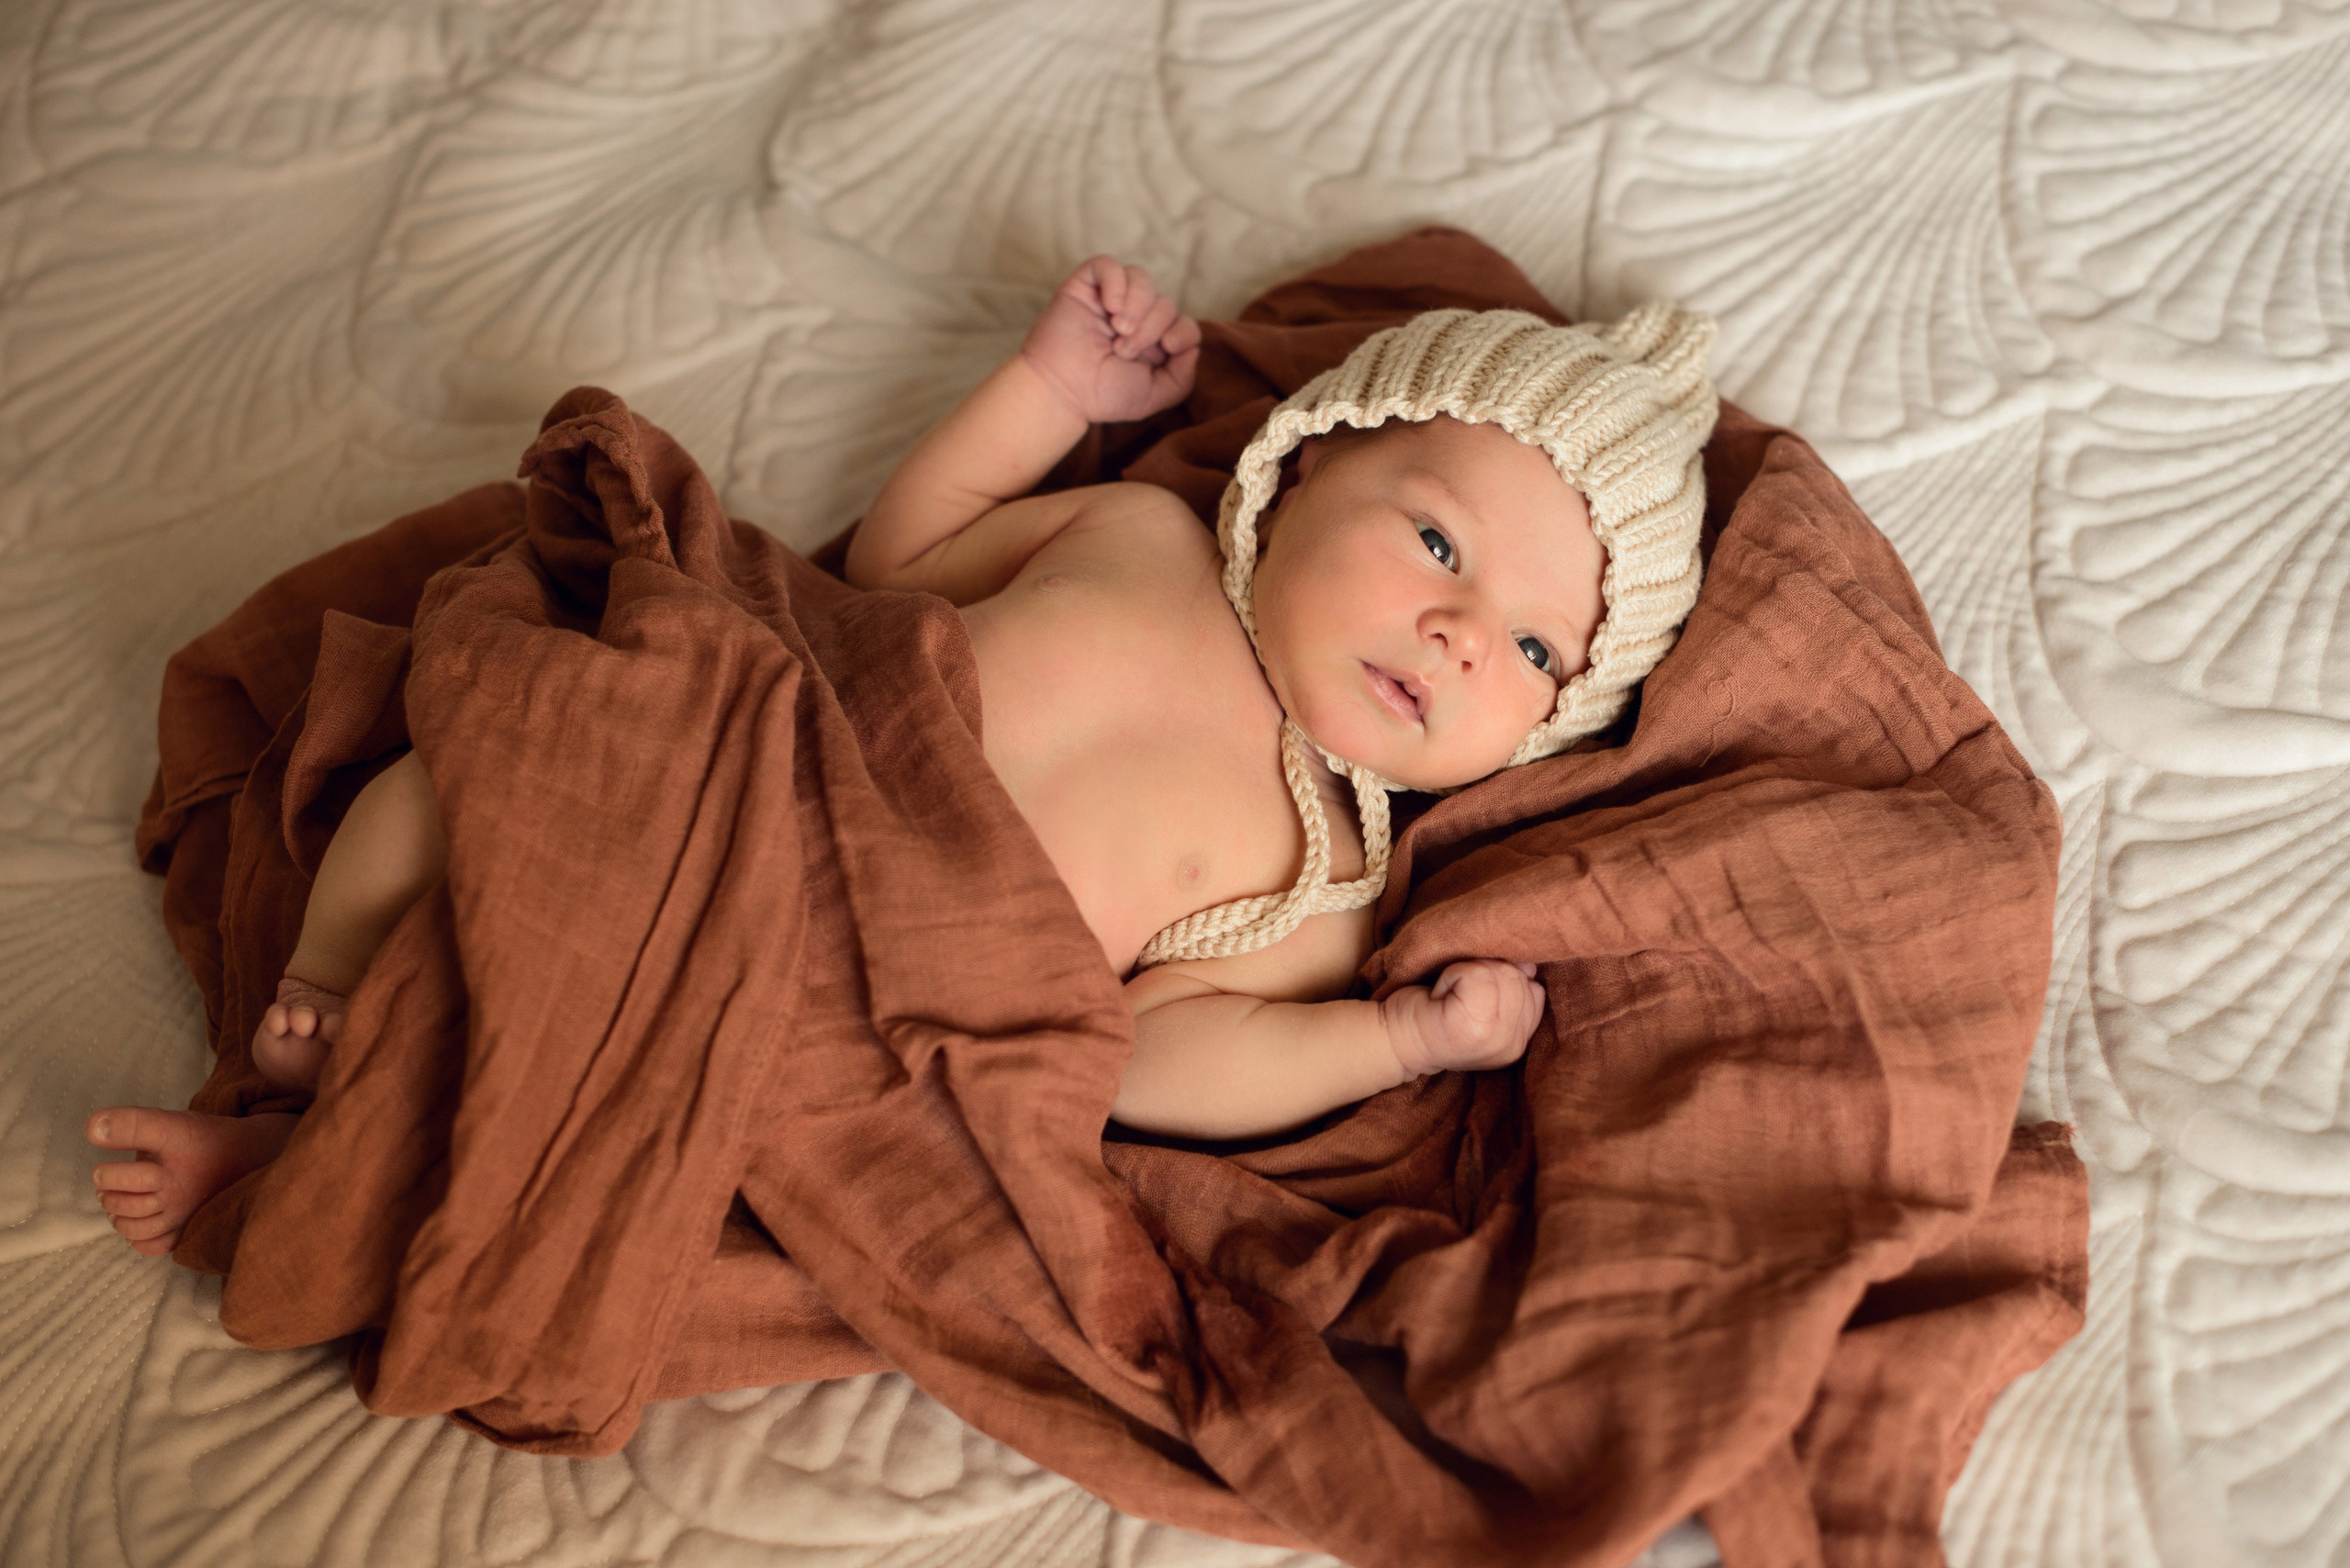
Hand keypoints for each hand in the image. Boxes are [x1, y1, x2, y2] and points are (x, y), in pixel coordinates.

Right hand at [1019, 255, 1200, 424]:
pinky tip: (1110, 307)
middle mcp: (1134, 317)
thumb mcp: (1154, 395)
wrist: (1061, 391)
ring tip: (1118, 328)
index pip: (1183, 322)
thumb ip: (1183, 377)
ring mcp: (1109, 300)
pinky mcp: (1084, 286)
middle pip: (1165, 301)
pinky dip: (1115, 281)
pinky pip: (1108, 264)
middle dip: (1151, 325)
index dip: (1183, 330)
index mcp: (1152, 342)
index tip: (1167, 346)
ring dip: (1138, 302)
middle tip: (1124, 349)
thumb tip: (1193, 346)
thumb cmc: (1103, 395)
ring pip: (1141, 277)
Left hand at [1381, 960, 1545, 1076]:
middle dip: (1485, 973)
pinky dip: (1454, 974)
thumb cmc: (1434, 1017)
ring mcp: (1495, 1038)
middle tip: (1457, 996)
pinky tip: (1440, 994)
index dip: (1503, 981)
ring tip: (1449, 995)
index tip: (1472, 998)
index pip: (1536, 992)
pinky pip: (1478, 974)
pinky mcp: (1473, 1027)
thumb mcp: (1482, 1005)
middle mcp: (1512, 1046)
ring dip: (1469, 972)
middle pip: (1519, 978)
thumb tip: (1528, 966)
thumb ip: (1510, 989)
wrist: (1394, 1042)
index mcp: (1518, 1043)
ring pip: (1501, 973)